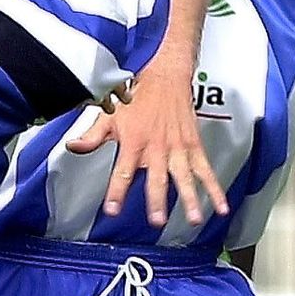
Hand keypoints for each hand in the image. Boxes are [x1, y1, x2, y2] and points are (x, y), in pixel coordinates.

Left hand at [66, 75, 226, 226]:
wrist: (167, 76)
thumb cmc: (139, 95)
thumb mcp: (110, 114)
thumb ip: (92, 136)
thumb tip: (73, 147)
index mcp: (134, 141)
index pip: (123, 172)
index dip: (117, 192)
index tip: (113, 209)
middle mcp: (157, 147)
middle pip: (157, 178)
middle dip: (157, 200)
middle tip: (157, 219)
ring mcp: (178, 148)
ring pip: (184, 177)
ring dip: (190, 198)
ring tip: (194, 218)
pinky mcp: (194, 146)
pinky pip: (206, 170)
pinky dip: (215, 188)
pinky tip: (220, 206)